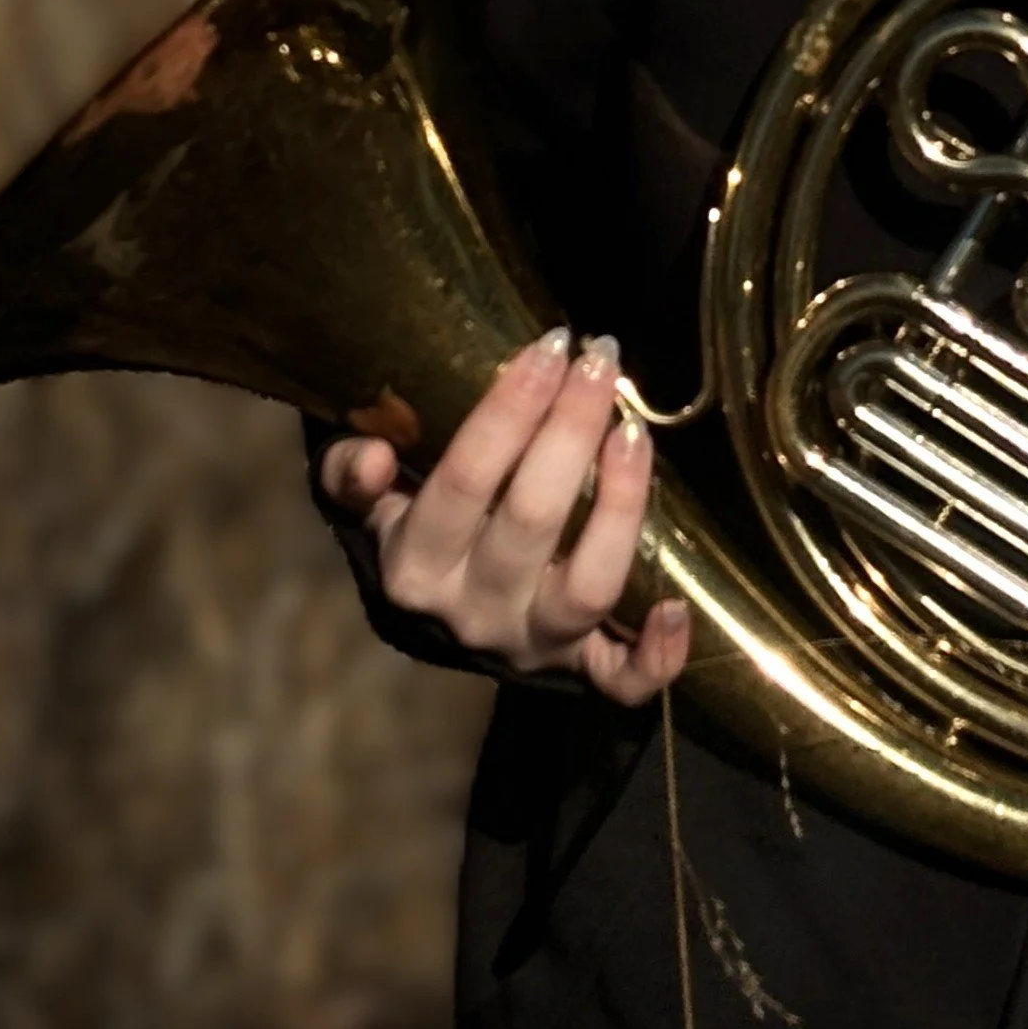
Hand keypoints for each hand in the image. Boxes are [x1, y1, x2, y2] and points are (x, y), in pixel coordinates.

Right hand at [316, 328, 689, 705]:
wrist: (435, 616)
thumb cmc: (412, 526)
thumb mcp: (365, 501)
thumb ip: (349, 473)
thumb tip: (373, 456)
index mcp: (414, 566)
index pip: (465, 479)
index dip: (510, 410)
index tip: (551, 345)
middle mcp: (472, 612)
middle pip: (531, 518)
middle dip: (572, 428)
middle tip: (602, 359)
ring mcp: (531, 644)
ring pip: (588, 586)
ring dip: (622, 503)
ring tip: (634, 431)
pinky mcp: (578, 669)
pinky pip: (622, 682)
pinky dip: (656, 655)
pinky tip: (678, 604)